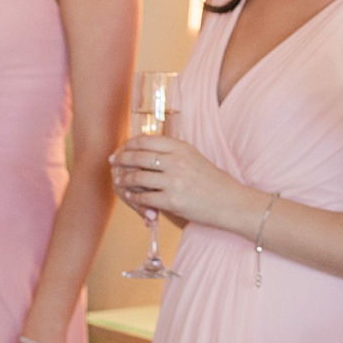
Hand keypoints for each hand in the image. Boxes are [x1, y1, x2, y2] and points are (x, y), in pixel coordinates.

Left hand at [110, 134, 238, 227]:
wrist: (229, 202)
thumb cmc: (211, 181)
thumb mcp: (193, 157)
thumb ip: (172, 152)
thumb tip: (144, 151)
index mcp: (181, 147)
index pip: (146, 140)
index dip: (128, 144)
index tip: (121, 150)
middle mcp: (176, 161)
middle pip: (138, 157)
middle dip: (121, 160)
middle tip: (114, 164)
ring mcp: (173, 181)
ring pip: (137, 178)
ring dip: (125, 180)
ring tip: (120, 181)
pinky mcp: (172, 201)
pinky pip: (144, 198)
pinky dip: (135, 198)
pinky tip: (133, 197)